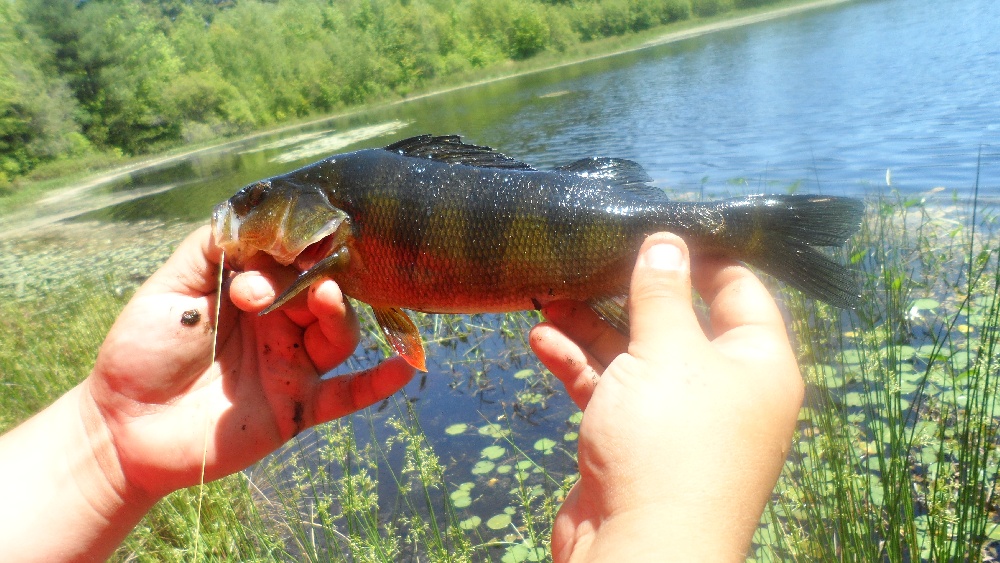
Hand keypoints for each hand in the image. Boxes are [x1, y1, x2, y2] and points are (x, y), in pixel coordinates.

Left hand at [86, 225, 413, 500]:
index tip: (289, 241)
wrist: (124, 425)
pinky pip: (346, 395)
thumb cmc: (142, 350)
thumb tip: (258, 216)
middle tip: (283, 284)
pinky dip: (378, 382)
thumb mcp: (169, 286)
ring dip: (339, 316)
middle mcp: (280, 324)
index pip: (294, 258)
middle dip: (314, 279)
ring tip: (325, 301)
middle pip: (324, 292)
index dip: (294, 248)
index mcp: (253, 290)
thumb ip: (212, 246)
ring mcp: (291, 365)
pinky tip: (406, 369)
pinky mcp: (296, 407)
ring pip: (339, 335)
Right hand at [530, 233, 802, 561]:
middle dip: (629, 289)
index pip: (739, 290)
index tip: (656, 225)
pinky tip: (541, 339)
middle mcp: (722, 388)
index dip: (701, 255)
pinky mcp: (633, 441)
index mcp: (757, 364)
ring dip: (591, 325)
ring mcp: (676, 417)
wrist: (639, 552)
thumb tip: (666, 241)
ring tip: (549, 293)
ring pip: (635, 354)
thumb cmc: (668, 443)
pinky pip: (608, 389)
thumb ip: (662, 293)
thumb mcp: (666, 352)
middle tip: (591, 254)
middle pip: (678, 320)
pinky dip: (577, 365)